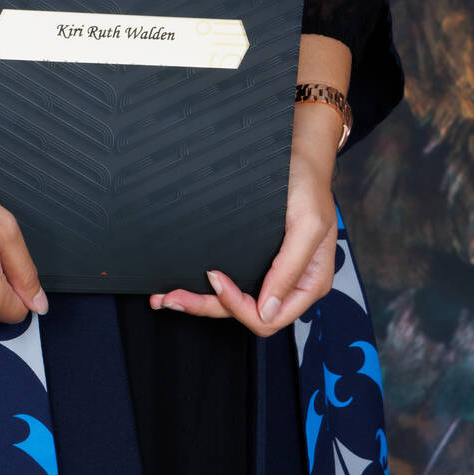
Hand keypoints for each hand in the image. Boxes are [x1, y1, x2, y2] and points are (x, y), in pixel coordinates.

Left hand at [146, 117, 339, 335]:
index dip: (238, 306)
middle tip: (172, 297)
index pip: (268, 318)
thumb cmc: (307, 186)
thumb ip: (290, 269)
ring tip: (166, 298)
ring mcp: (271, 275)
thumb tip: (268, 310)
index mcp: (307, 284)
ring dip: (199, 302)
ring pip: (232, 303)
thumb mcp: (307, 225)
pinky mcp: (256, 262)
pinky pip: (231, 283)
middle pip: (244, 314)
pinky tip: (182, 284)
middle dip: (206, 306)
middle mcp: (289, 285)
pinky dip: (205, 288)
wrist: (299, 157)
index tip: (214, 277)